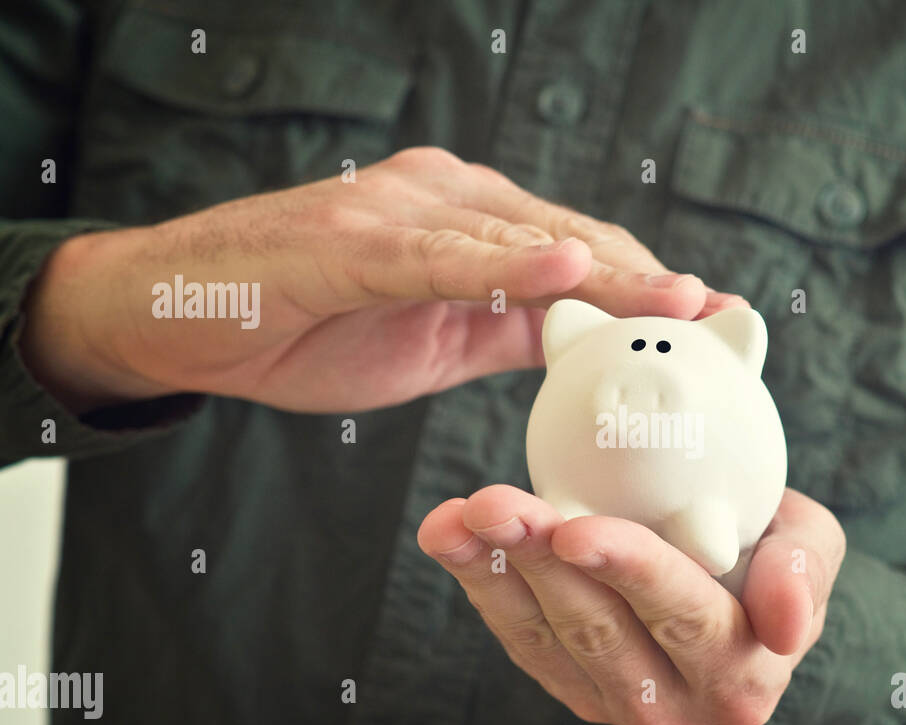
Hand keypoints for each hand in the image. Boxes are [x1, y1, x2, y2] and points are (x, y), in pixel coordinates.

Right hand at [20, 147, 747, 413]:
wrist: (182, 318)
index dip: (647, 285)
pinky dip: (503, 262)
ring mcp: (397, 212)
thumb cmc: (305, 326)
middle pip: (567, 236)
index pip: (575, 251)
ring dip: (606, 269)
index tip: (715, 321)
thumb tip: (583, 340)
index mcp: (466, 226)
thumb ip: (506, 328)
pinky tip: (566, 266)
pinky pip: (438, 253)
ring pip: (518, 238)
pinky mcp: (348, 240)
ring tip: (677, 298)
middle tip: (723, 314)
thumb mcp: (433, 340)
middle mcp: (443, 200)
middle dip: (649, 278)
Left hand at [417, 484, 846, 724]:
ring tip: (460, 515)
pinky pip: (518, 638)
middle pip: (598, 627)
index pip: (680, 611)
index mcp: (742, 675)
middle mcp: (678, 706)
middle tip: (494, 504)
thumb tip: (783, 623)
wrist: (739, 592)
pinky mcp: (571, 688)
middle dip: (539, 560)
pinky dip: (479, 583)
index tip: (574, 529)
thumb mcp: (813, 548)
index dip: (626, 569)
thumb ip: (804, 574)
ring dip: (495, 571)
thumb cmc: (773, 556)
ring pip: (547, 636)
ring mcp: (616, 703)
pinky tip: (449, 535)